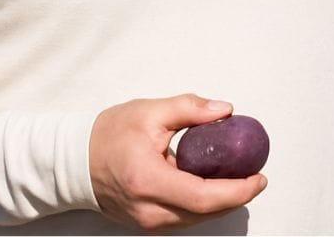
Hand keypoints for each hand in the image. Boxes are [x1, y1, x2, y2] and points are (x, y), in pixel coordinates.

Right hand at [89, 95, 267, 230]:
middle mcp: (148, 210)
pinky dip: (204, 205)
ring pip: (197, 220)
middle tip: (255, 176)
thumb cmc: (108, 135)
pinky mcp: (147, 224)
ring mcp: (147, 222)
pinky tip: (215, 187)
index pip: (204, 197)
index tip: (258, 177)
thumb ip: (190, 109)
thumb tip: (225, 110)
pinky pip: (185, 219)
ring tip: (240, 178)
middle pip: (206, 214)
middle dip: (237, 196)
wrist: (74, 161)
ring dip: (222, 202)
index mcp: (148, 181)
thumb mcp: (150, 112)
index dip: (238, 191)